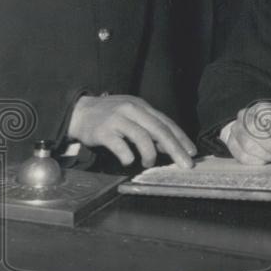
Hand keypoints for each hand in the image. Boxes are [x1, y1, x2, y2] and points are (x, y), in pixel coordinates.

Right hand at [68, 95, 195, 168]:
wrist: (78, 112)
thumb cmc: (109, 116)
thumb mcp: (132, 117)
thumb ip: (149, 129)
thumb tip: (168, 147)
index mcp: (142, 107)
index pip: (166, 123)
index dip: (181, 138)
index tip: (192, 152)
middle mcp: (132, 110)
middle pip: (159, 129)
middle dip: (175, 148)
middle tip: (185, 163)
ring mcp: (117, 119)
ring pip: (142, 137)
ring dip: (150, 154)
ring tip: (149, 164)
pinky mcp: (103, 131)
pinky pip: (120, 145)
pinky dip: (128, 156)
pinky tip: (129, 161)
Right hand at [223, 102, 270, 164]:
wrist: (258, 131)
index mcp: (262, 107)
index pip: (266, 115)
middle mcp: (245, 115)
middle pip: (253, 129)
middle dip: (269, 145)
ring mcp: (236, 129)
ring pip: (247, 143)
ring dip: (263, 154)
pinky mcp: (231, 143)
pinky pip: (241, 155)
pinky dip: (255, 160)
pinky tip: (264, 160)